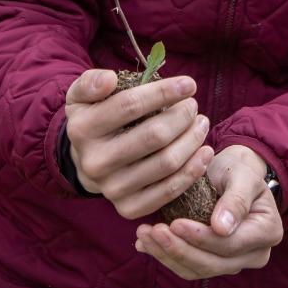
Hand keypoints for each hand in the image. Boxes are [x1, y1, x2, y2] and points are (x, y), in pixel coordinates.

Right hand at [64, 69, 214, 220]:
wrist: (85, 162)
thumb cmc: (94, 119)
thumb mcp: (82, 96)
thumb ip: (90, 83)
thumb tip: (109, 79)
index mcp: (82, 130)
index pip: (129, 106)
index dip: (164, 92)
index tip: (189, 84)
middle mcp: (95, 162)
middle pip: (154, 136)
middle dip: (183, 116)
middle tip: (193, 106)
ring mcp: (111, 189)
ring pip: (166, 163)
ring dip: (193, 140)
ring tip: (202, 124)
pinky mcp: (128, 208)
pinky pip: (169, 191)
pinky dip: (193, 170)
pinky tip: (205, 152)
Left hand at [135, 144, 282, 278]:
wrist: (230, 175)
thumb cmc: (237, 170)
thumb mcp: (241, 175)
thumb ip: (235, 199)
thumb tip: (221, 229)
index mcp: (268, 232)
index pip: (230, 244)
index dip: (201, 238)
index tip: (175, 223)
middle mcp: (255, 254)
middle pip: (214, 264)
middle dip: (179, 249)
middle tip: (152, 231)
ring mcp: (234, 262)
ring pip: (198, 270)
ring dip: (168, 256)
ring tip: (144, 235)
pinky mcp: (214, 263)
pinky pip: (189, 268)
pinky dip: (166, 257)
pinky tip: (145, 244)